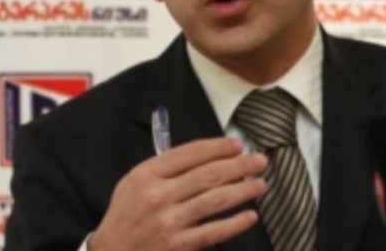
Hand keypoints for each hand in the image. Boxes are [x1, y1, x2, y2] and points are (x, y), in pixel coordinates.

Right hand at [88, 137, 266, 250]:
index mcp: (146, 175)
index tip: (237, 145)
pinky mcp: (179, 245)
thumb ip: (163, 168)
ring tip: (260, 184)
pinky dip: (235, 224)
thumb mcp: (133, 182)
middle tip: (259, 161)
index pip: (189, 154)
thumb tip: (204, 156)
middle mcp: (158, 195)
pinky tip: (250, 216)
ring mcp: (170, 221)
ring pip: (215, 200)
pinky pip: (214, 231)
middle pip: (207, 175)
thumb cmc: (126, 215)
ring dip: (242, 191)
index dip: (217, 147)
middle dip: (238, 166)